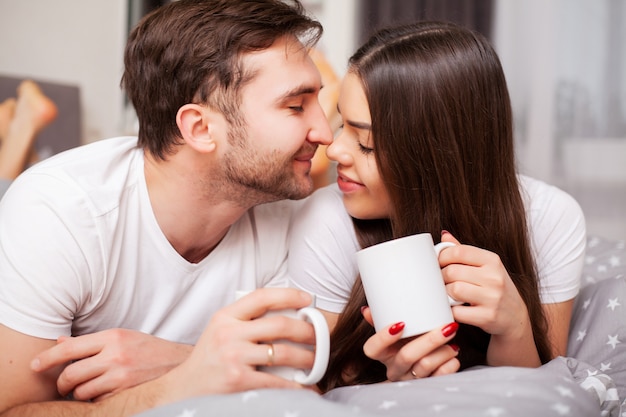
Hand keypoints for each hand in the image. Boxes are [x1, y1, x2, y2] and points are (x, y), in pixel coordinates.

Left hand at [31, 329, 191, 400]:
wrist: (178, 362)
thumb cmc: (148, 349)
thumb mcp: (122, 337)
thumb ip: (92, 342)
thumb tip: (60, 342)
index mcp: (113, 337)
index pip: (70, 348)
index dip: (47, 358)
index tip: (35, 365)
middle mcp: (115, 355)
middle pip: (71, 373)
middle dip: (62, 383)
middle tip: (63, 385)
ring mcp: (121, 376)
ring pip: (82, 391)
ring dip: (79, 393)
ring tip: (87, 388)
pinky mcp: (125, 392)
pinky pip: (97, 401)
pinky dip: (95, 400)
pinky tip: (104, 392)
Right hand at [156, 288, 318, 403]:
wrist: (184, 388)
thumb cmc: (208, 359)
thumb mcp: (220, 330)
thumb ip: (245, 321)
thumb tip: (286, 314)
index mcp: (225, 317)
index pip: (262, 297)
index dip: (289, 294)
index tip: (307, 299)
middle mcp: (228, 334)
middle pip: (279, 325)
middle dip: (306, 330)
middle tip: (319, 336)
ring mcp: (233, 357)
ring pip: (282, 352)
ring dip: (306, 358)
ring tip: (315, 361)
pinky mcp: (238, 381)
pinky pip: (276, 381)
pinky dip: (295, 385)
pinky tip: (304, 385)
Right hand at [361, 307, 459, 380]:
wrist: (421, 362)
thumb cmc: (406, 341)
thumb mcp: (394, 332)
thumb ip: (381, 319)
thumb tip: (366, 309)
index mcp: (382, 354)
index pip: (372, 349)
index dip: (383, 337)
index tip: (401, 323)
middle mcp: (394, 368)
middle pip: (406, 356)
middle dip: (429, 340)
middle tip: (447, 327)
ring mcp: (411, 378)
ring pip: (425, 366)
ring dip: (443, 351)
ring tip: (452, 337)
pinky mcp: (428, 385)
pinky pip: (439, 378)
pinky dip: (449, 365)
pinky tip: (454, 355)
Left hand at [439, 231, 530, 338]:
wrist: (515, 317)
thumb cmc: (496, 289)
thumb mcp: (486, 267)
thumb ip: (464, 252)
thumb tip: (444, 235)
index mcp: (493, 261)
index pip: (459, 251)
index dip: (441, 256)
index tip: (438, 263)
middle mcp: (495, 277)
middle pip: (452, 271)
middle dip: (441, 277)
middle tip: (442, 281)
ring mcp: (492, 298)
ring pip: (453, 289)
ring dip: (445, 293)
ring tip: (449, 294)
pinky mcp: (487, 317)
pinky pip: (457, 312)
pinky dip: (451, 310)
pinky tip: (455, 308)